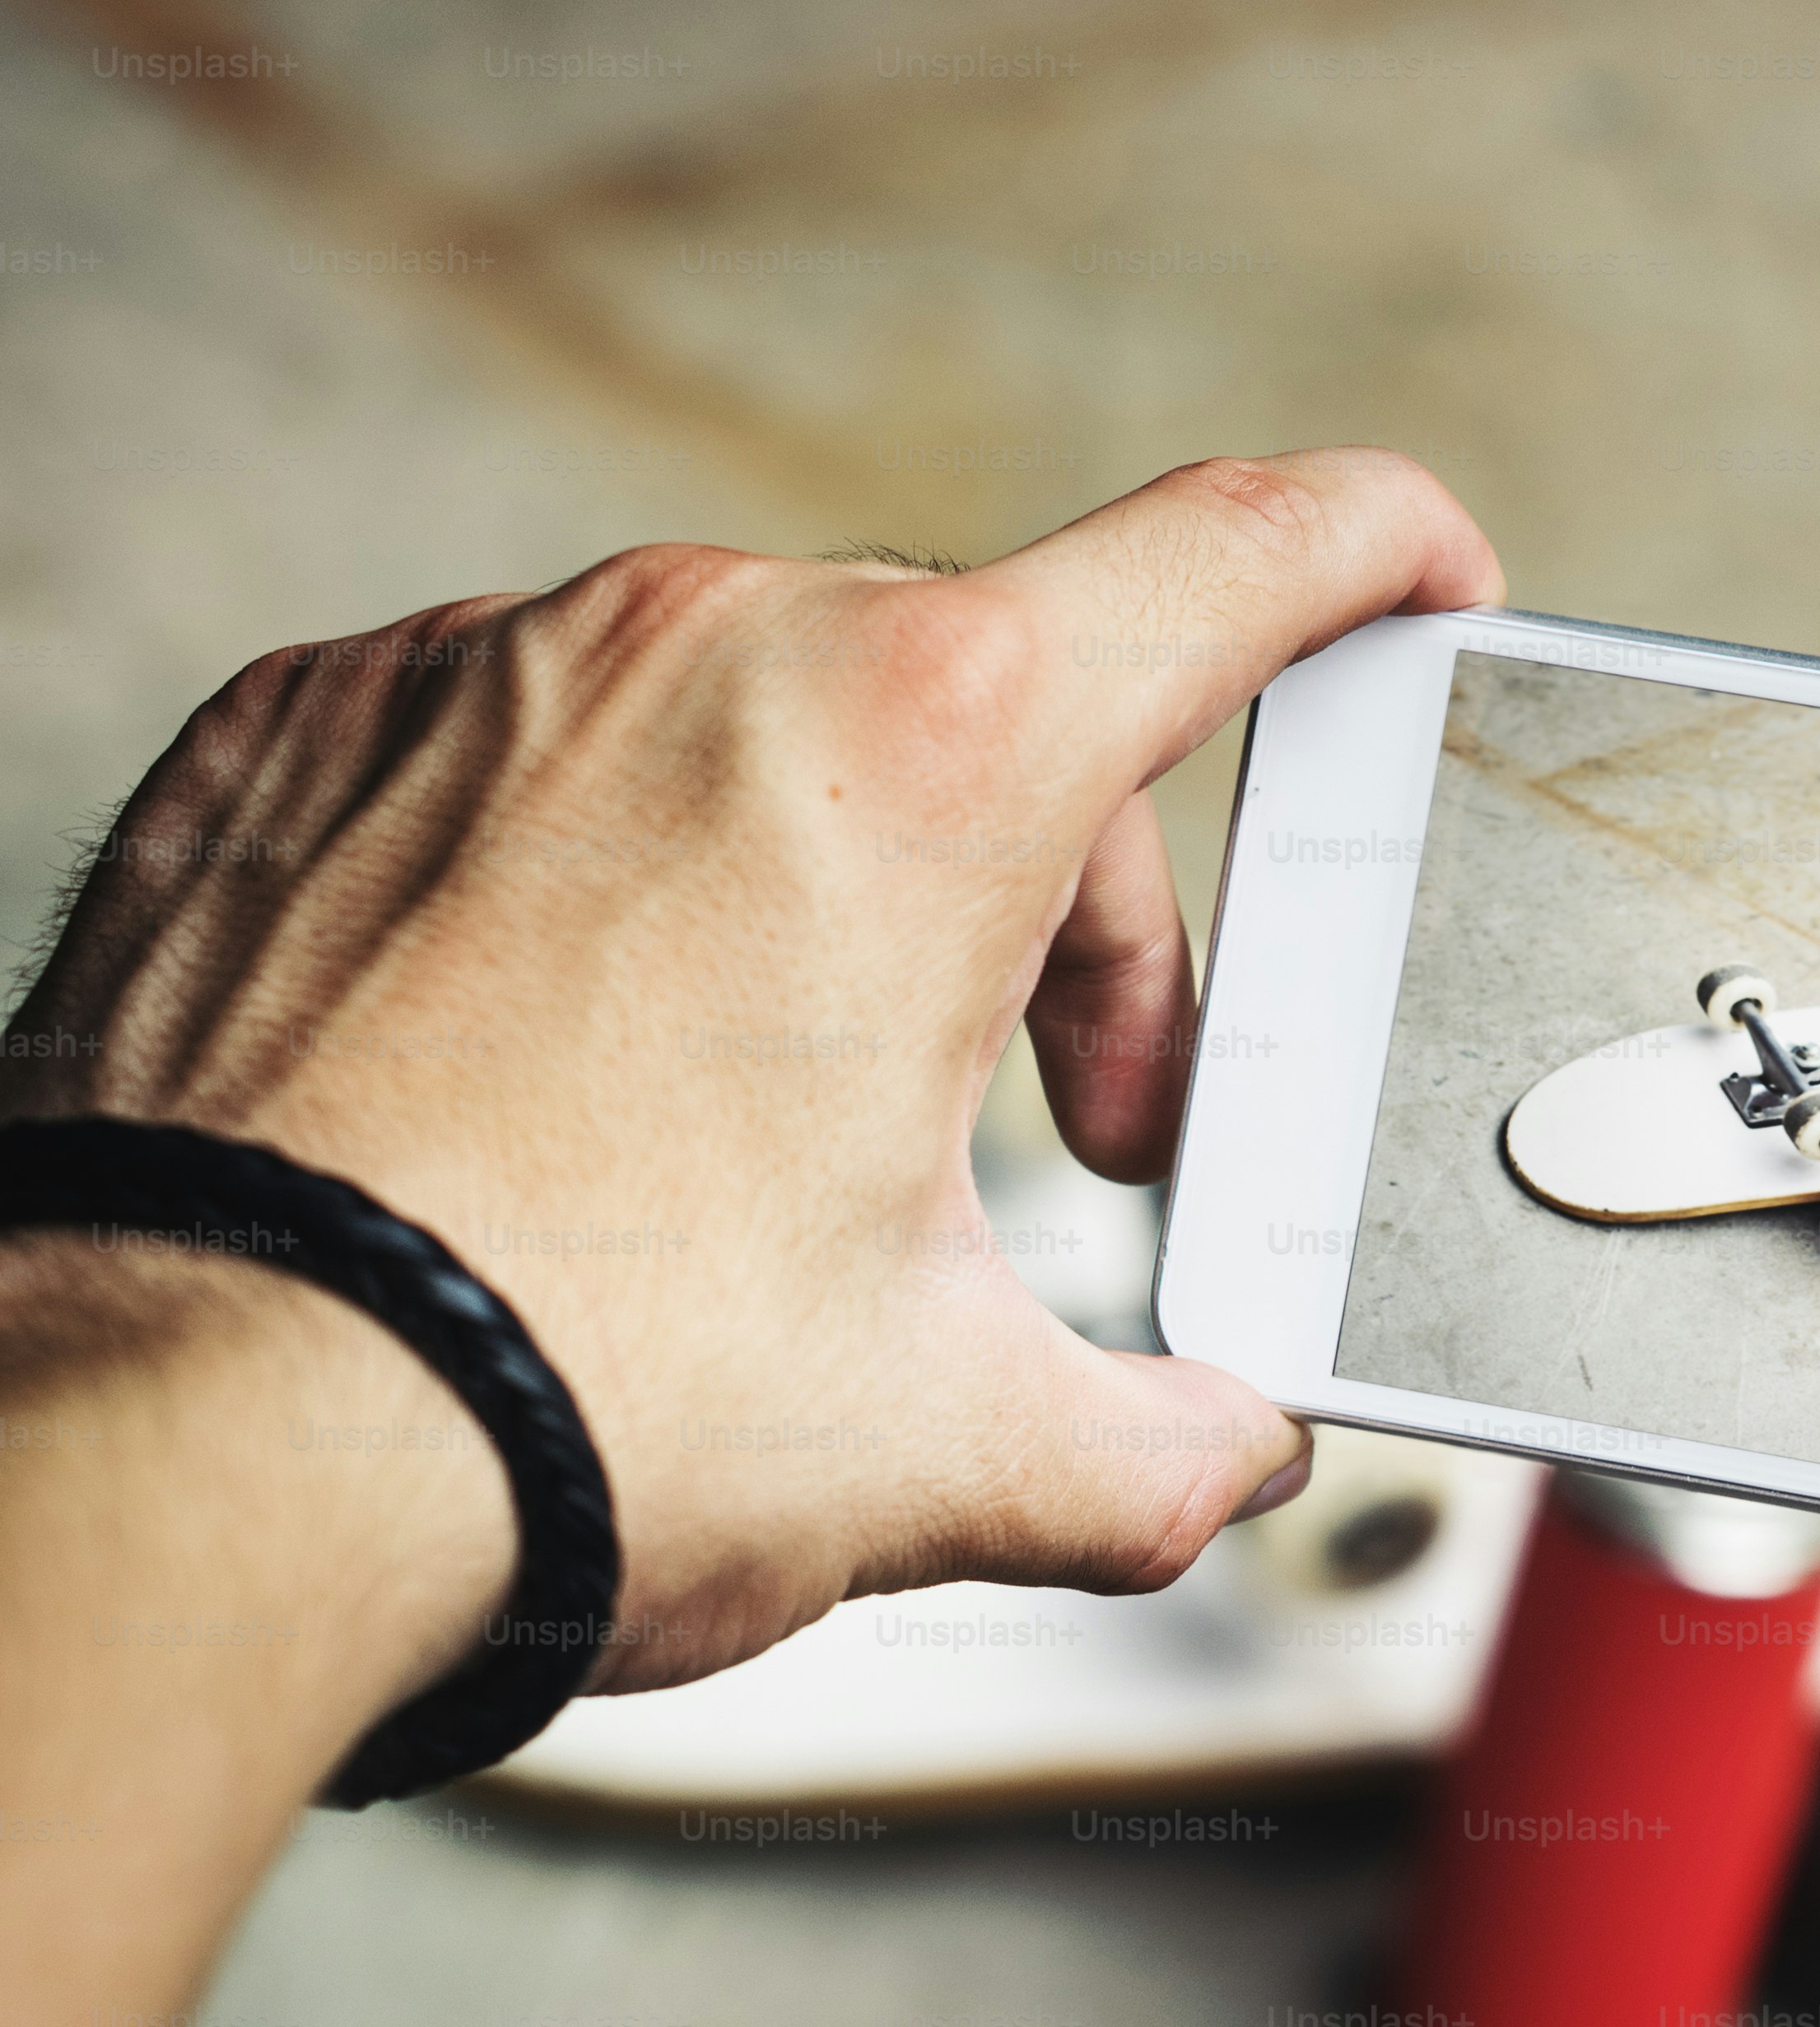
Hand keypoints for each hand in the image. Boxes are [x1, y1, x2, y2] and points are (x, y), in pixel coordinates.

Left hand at [2, 449, 1499, 1692]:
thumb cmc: (558, 1400)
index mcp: (928, 761)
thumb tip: (1214, 1454)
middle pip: (1001, 698)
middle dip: (1074, 904)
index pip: (1232, 559)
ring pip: (761, 715)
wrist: (180, 1453)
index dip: (1368, 550)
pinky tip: (583, 1070)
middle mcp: (705, 655)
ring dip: (840, 882)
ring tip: (791, 1120)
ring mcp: (486, 677)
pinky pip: (535, 745)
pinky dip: (609, 869)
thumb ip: (1159, 1442)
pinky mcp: (310, 738)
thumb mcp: (952, 1445)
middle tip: (1070, 1118)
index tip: (1411, 574)